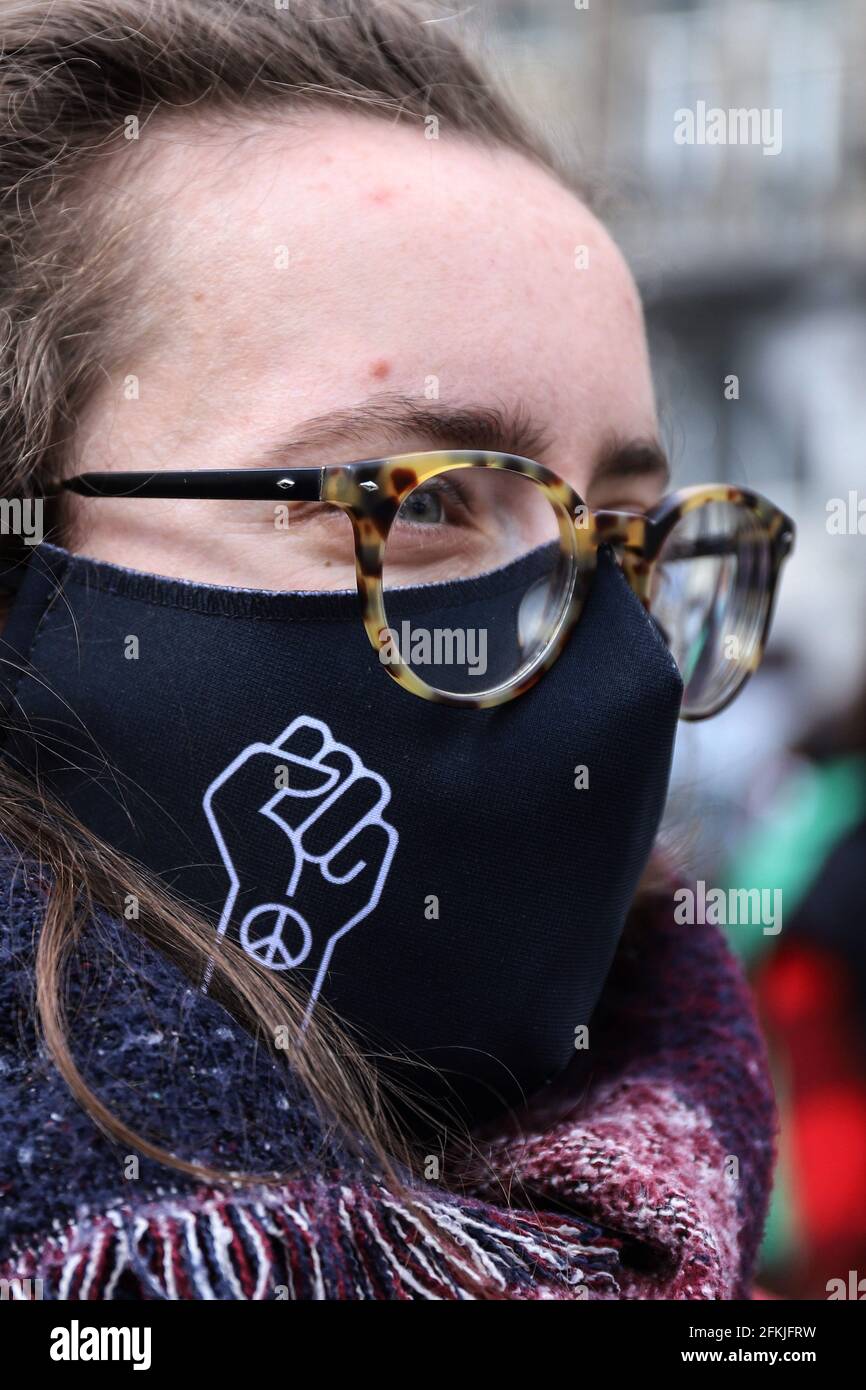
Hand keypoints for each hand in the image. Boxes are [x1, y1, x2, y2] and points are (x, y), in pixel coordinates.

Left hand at [202, 715, 397, 1016]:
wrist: (272, 916)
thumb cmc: (251, 857)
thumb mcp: (233, 800)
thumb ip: (267, 765)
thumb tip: (328, 776)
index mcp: (298, 765)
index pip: (314, 735)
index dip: (296, 759)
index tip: (274, 795)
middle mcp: (333, 784)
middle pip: (346, 759)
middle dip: (313, 797)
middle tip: (289, 828)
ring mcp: (357, 814)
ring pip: (370, 788)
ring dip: (333, 824)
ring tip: (308, 853)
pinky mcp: (376, 845)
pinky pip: (378, 831)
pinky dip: (349, 854)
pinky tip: (329, 873)